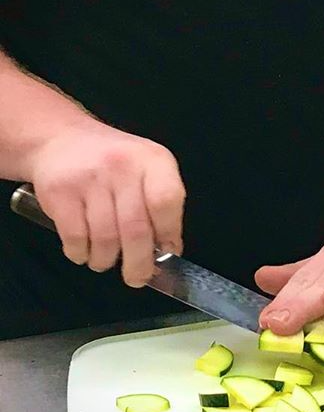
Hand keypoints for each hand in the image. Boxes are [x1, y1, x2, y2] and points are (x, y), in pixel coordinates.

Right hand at [27, 118, 185, 287]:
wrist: (61, 140)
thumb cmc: (112, 161)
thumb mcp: (146, 167)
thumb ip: (159, 201)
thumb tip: (169, 248)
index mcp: (153, 160)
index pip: (167, 200)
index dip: (168, 232)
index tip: (167, 252)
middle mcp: (123, 167)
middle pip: (135, 227)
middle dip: (138, 262)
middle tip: (137, 277)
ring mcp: (90, 180)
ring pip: (104, 239)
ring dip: (106, 260)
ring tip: (106, 260)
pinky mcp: (61, 194)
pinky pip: (74, 238)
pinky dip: (80, 254)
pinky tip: (84, 251)